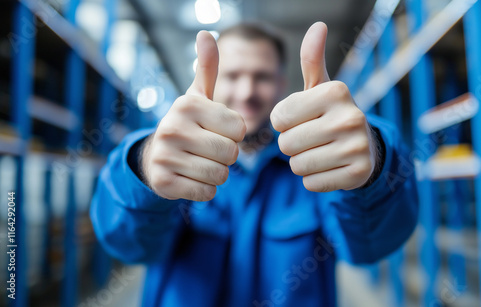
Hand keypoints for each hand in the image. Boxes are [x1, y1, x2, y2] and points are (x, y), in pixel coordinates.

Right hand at [142, 31, 245, 200]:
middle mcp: (172, 128)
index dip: (234, 134)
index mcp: (187, 105)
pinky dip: (205, 189)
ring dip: (218, 173)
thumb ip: (207, 68)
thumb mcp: (197, 96)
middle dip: (227, 156)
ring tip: (201, 163)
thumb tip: (206, 34)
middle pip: (231, 153)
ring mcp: (165, 157)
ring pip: (220, 175)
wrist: (154, 156)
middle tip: (209, 150)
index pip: (239, 128)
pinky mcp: (163, 183)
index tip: (217, 131)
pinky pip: (206, 193)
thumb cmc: (188, 125)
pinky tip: (191, 178)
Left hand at [270, 22, 376, 191]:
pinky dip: (313, 179)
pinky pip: (311, 183)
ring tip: (319, 152)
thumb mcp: (320, 87)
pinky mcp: (358, 174)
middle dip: (290, 145)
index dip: (283, 123)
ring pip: (297, 165)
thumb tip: (318, 25)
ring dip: (300, 162)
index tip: (301, 119)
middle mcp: (350, 117)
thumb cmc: (330, 114)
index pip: (279, 117)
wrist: (365, 147)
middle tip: (310, 139)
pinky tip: (329, 167)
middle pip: (286, 144)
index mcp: (336, 91)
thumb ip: (311, 60)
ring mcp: (357, 148)